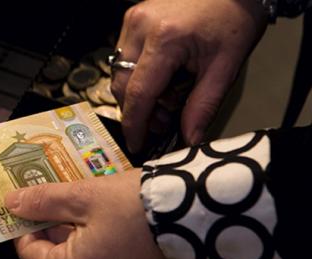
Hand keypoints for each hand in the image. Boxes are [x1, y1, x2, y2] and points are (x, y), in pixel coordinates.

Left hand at [4, 169, 174, 258]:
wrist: (198, 216)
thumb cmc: (137, 207)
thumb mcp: (83, 197)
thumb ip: (43, 201)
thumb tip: (12, 203)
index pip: (29, 255)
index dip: (24, 226)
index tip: (25, 203)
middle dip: (52, 227)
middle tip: (55, 196)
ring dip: (74, 233)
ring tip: (80, 202)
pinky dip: (95, 245)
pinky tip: (102, 218)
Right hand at [112, 0, 266, 152]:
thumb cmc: (234, 18)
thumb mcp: (226, 66)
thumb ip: (203, 106)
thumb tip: (190, 139)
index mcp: (165, 39)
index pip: (139, 94)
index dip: (135, 125)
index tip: (137, 145)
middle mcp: (141, 27)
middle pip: (122, 86)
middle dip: (140, 111)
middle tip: (164, 122)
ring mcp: (133, 21)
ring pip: (119, 73)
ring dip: (137, 94)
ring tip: (167, 98)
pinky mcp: (132, 19)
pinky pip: (124, 58)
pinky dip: (138, 75)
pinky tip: (162, 77)